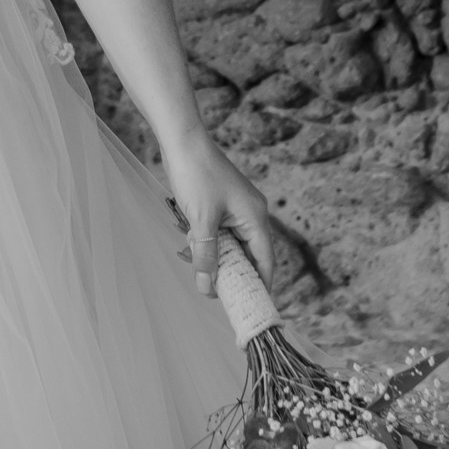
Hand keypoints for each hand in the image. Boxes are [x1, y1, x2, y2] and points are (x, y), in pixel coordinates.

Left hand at [163, 129, 276, 299]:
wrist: (183, 140)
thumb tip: (207, 288)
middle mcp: (252, 215)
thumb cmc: (196, 176)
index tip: (251, 307)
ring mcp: (237, 209)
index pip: (265, 262)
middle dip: (232, 274)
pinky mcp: (222, 204)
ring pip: (232, 245)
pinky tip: (191, 245)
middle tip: (217, 294)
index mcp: (256, 219)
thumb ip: (206, 256)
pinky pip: (221, 233)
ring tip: (198, 267)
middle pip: (249, 256)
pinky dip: (208, 243)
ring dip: (216, 258)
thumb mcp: (201, 221)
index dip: (260, 286)